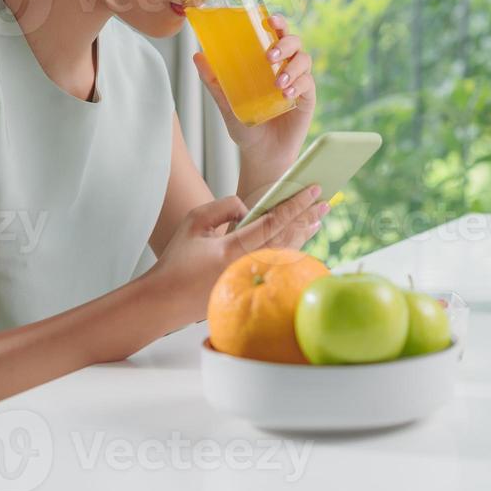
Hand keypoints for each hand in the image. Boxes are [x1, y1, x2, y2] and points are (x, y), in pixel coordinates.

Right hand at [146, 187, 328, 324]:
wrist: (166, 300)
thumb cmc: (177, 259)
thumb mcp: (195, 221)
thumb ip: (224, 206)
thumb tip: (249, 209)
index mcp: (232, 250)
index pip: (272, 223)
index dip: (295, 205)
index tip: (312, 190)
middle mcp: (246, 268)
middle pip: (287, 238)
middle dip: (306, 217)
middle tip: (324, 200)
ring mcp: (250, 282)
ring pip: (286, 253)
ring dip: (303, 233)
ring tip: (318, 216)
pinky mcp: (250, 290)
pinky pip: (278, 265)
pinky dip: (292, 248)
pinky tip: (301, 237)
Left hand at [193, 13, 316, 187]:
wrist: (260, 154)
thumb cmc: (245, 125)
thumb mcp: (226, 102)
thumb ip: (214, 80)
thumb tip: (197, 55)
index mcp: (268, 61)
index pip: (275, 34)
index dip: (277, 22)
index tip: (269, 19)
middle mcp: (285, 67)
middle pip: (294, 41)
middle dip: (284, 43)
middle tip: (270, 56)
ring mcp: (298, 82)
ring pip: (304, 59)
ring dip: (292, 65)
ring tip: (277, 81)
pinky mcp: (307, 98)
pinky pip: (308, 83)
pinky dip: (299, 84)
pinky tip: (286, 92)